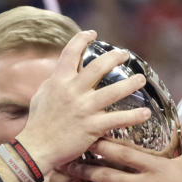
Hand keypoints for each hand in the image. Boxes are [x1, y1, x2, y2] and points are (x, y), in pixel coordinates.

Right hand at [18, 30, 150, 172]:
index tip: (92, 34)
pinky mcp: (92, 126)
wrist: (36, 148)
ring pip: (113, 91)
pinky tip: (146, 113)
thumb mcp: (42, 95)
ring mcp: (84, 108)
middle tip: (124, 55)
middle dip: (115, 58)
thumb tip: (63, 71)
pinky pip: (117, 119)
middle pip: (98, 67)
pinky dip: (134, 116)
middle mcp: (72, 91)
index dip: (82, 39)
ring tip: (141, 79)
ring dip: (131, 84)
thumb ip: (55, 82)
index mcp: (58, 81)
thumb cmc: (38, 123)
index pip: (71, 52)